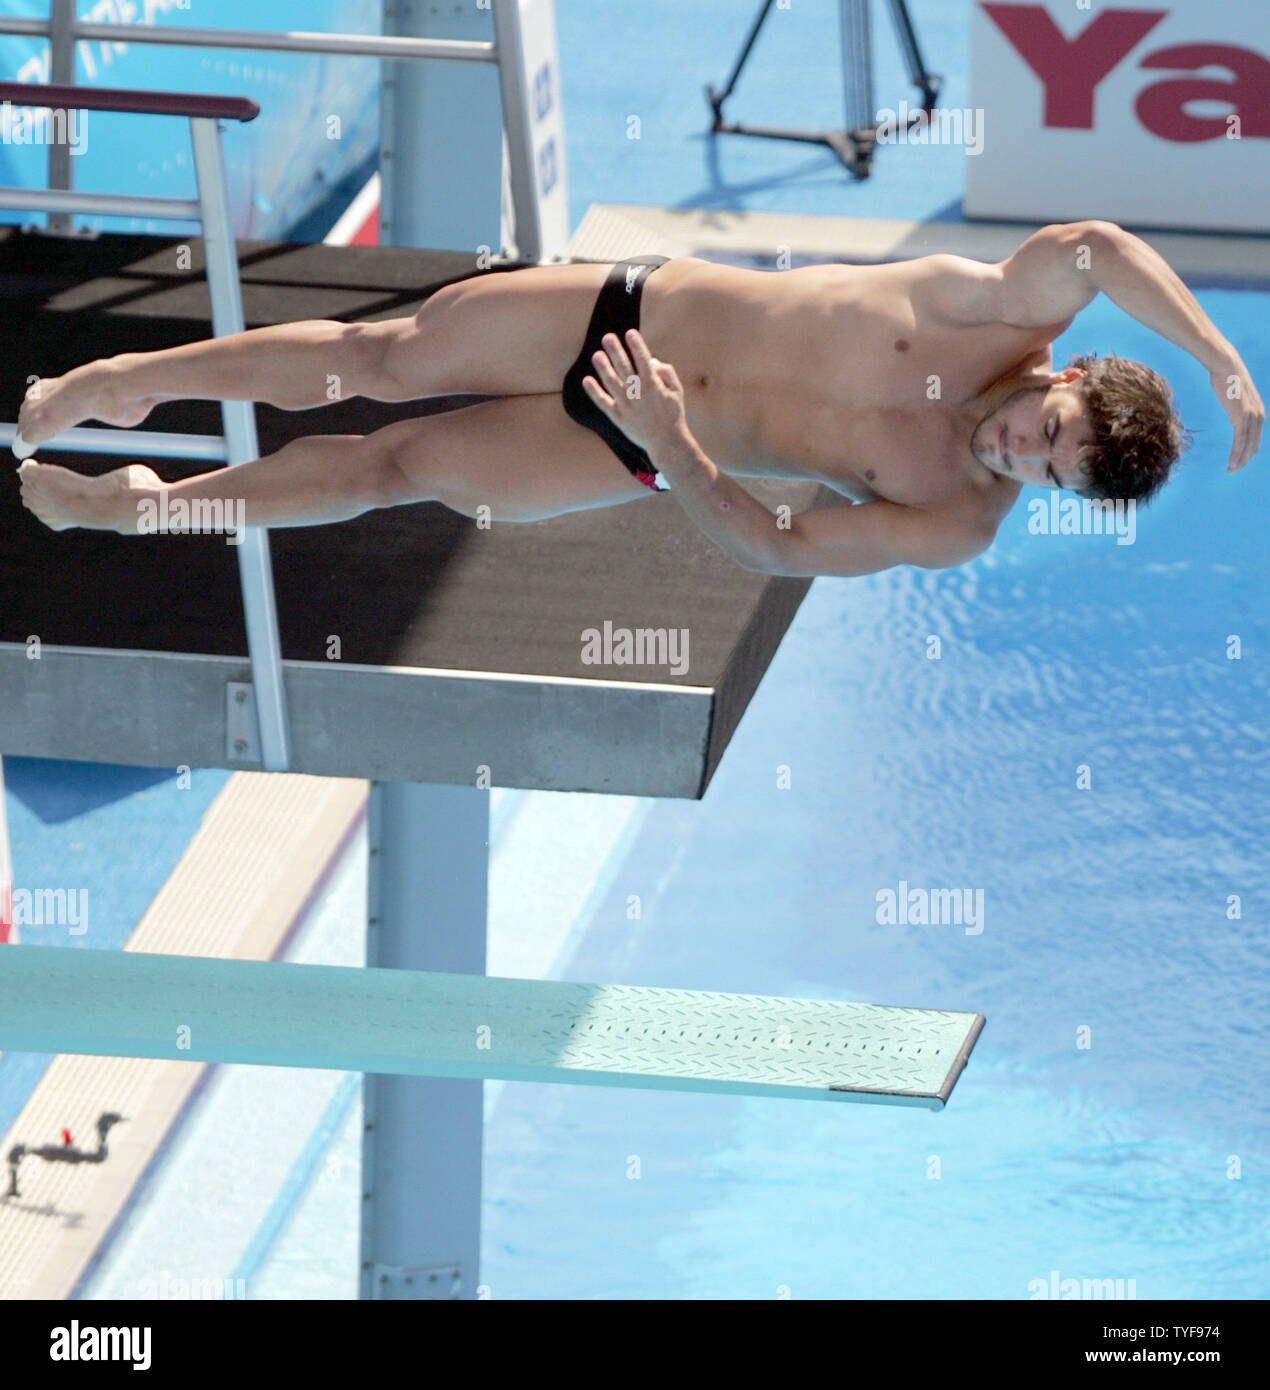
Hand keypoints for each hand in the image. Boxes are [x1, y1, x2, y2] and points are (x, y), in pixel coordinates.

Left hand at [581, 329, 687, 451]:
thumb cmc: (673, 415)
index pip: (643, 360)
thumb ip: (667, 373)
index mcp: (653, 386)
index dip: (636, 345)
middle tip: (607, 337)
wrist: (666, 443)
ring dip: (603, 367)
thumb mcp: (677, 392)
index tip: (630, 333)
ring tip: (597, 355)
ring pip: (611, 383)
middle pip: (624, 368)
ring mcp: (626, 406)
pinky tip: (587, 380)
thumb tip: (651, 361)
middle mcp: (638, 394)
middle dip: (616, 351)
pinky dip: (594, 392)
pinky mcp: (618, 418)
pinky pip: (603, 403)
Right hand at [1210, 361, 1263, 471]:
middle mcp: (1258, 416)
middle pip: (1253, 445)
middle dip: (1244, 460)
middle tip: (1233, 470)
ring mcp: (1251, 417)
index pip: (1255, 438)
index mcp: (1258, 412)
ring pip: (1247, 446)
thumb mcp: (1236, 395)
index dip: (1247, 451)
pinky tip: (1231, 463)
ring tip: (1231, 470)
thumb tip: (1231, 403)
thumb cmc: (1227, 379)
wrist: (1227, 367)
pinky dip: (1236, 454)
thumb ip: (1237, 404)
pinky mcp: (1241, 418)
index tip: (1238, 461)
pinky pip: (1240, 441)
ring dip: (1240, 460)